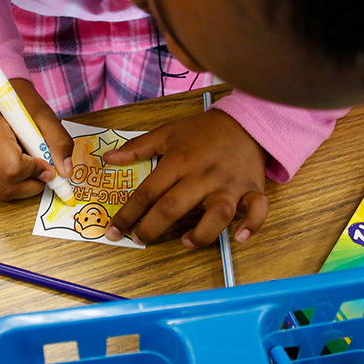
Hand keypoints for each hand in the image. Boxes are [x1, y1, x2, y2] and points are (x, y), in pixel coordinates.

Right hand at [0, 79, 73, 200]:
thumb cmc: (19, 102)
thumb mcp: (44, 114)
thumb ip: (59, 142)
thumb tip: (65, 172)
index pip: (12, 168)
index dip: (35, 171)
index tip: (48, 163)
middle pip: (5, 187)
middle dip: (32, 183)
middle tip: (44, 168)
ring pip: (1, 192)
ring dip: (24, 185)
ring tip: (31, 163)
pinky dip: (14, 184)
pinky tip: (19, 165)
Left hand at [103, 110, 268, 247]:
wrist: (245, 121)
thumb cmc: (202, 131)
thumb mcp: (167, 132)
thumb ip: (137, 148)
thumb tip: (107, 158)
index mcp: (179, 161)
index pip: (148, 192)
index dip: (128, 214)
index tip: (113, 231)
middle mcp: (203, 176)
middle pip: (174, 207)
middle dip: (152, 228)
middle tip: (139, 239)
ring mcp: (229, 185)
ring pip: (217, 215)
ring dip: (201, 234)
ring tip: (185, 242)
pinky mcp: (252, 190)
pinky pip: (257, 210)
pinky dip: (251, 225)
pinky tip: (240, 238)